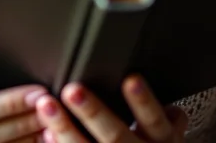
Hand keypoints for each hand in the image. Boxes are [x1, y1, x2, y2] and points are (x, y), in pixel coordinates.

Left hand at [34, 75, 186, 142]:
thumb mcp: (168, 139)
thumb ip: (165, 119)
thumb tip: (165, 98)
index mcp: (162, 141)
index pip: (153, 120)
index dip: (143, 101)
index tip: (131, 79)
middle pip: (115, 135)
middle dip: (93, 112)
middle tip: (73, 90)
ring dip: (66, 129)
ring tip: (48, 106)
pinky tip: (47, 134)